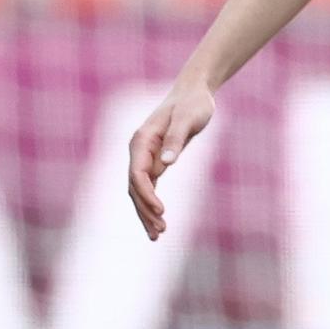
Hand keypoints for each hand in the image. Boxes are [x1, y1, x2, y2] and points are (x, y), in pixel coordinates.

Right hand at [127, 81, 215, 240]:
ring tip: (158, 235)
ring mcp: (145, 156)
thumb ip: (175, 139)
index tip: (161, 211)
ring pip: (139, 191)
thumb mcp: (188, 118)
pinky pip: (149, 187)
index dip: (146, 194)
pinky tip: (158, 222)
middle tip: (160, 232)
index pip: (137, 174)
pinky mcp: (156, 161)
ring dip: (146, 213)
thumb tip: (166, 163)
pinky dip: (151, 204)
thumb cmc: (193, 103)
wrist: (194, 92)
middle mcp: (139, 150)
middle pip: (135, 187)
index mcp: (142, 140)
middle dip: (144, 210)